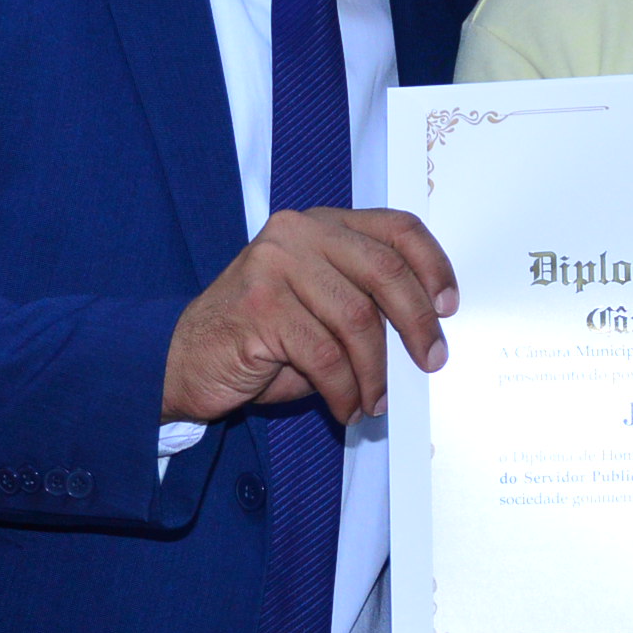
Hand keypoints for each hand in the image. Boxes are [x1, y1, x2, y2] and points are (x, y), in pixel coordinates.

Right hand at [163, 207, 456, 424]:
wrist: (183, 361)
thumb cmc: (262, 340)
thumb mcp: (322, 310)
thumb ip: (366, 303)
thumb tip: (428, 333)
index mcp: (322, 223)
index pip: (396, 228)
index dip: (433, 265)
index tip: (449, 307)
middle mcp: (298, 233)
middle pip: (384, 271)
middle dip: (417, 324)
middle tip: (432, 362)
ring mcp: (275, 265)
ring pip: (357, 320)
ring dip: (376, 370)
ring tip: (377, 400)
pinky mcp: (259, 307)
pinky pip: (325, 355)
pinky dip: (344, 390)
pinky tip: (347, 408)